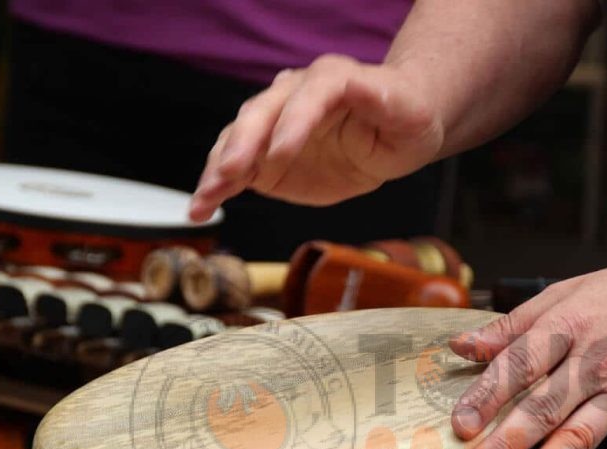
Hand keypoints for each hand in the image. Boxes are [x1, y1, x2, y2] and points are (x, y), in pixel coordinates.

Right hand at [188, 55, 444, 221]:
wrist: (388, 134)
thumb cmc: (403, 119)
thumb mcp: (407, 112)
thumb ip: (383, 101)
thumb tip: (366, 87)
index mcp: (332, 79)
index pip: (309, 95)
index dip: (292, 122)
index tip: (280, 155)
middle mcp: (293, 95)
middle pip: (260, 114)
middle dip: (242, 144)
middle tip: (231, 173)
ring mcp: (273, 126)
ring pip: (237, 140)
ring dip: (218, 170)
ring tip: (203, 200)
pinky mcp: (263, 158)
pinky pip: (233, 171)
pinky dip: (215, 190)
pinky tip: (199, 209)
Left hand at [449, 255, 606, 448]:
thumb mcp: (570, 292)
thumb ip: (513, 326)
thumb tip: (461, 345)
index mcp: (569, 325)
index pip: (520, 363)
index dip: (487, 396)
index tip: (460, 427)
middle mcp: (596, 363)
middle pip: (544, 407)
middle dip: (506, 445)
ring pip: (581, 440)